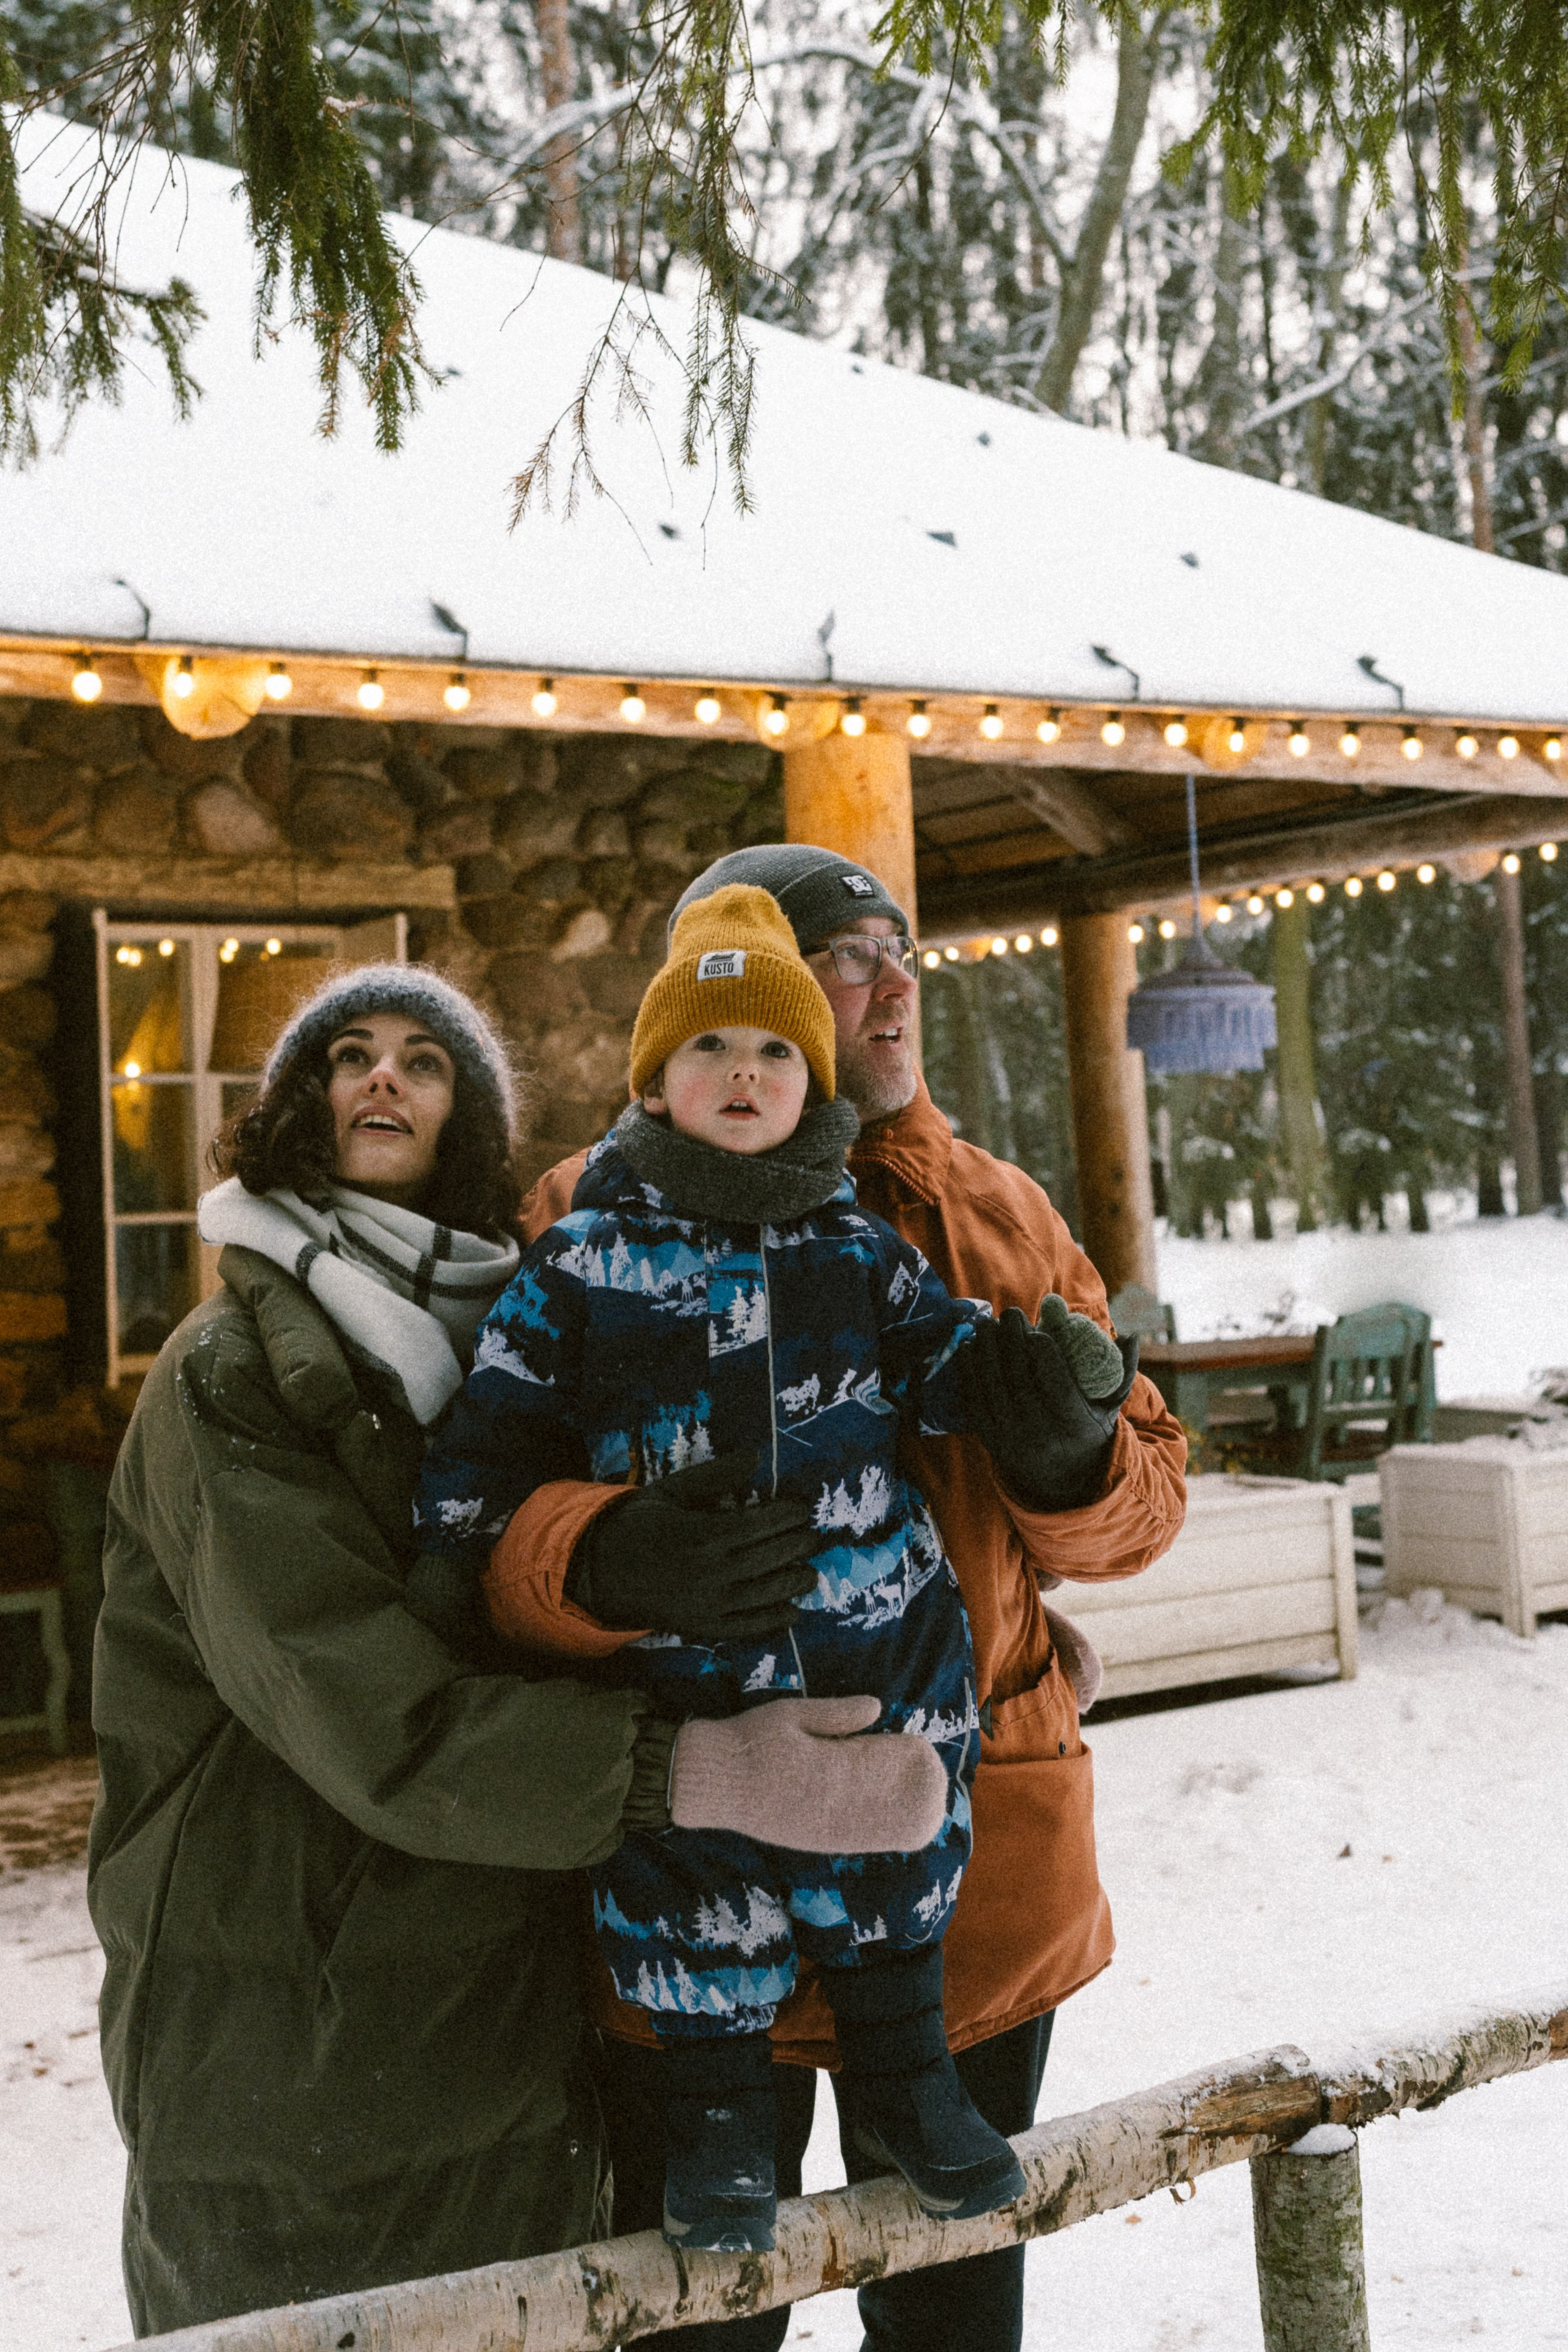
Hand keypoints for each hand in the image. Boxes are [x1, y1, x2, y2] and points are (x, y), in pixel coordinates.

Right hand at [570, 1450, 819, 1642]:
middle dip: (797, 1546)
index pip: (759, 1525)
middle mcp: (709, 1571)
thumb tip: (755, 1455)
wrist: (597, 1570)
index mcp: (702, 1534)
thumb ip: (715, 1475)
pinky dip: (772, 1621)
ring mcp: (706, 1604)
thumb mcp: (672, 1491)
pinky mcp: (701, 1626)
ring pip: (763, 1594)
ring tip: (810, 1573)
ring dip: (793, 1583)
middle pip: (768, 1558)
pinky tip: (792, 1612)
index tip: (801, 1511)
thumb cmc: (637, 1524)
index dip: (787, 1517)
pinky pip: (745, 1627)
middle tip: (813, 1538)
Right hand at [671, 1695, 948, 1853]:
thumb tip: (877, 1708)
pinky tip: (899, 1824)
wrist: (710, 1782)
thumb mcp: (792, 1713)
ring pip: (882, 1830)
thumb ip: (836, 1714)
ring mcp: (824, 1830)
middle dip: (917, 1789)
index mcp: (827, 1769)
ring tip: (923, 1799)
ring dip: (907, 1814)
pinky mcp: (816, 1842)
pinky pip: (861, 1841)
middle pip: (893, 1805)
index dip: (909, 1758)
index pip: (885, 1767)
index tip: (917, 1744)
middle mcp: (831, 1806)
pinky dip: (886, 1832)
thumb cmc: (750, 1740)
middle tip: (927, 1770)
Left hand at [957, 1306, 1137, 1512]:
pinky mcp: (988, 1438)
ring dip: (987, 1351)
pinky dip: (968, 1372)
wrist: (1061, 1473)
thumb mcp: (1108, 1405)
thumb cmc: (1087, 1424)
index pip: (1058, 1389)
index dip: (1047, 1359)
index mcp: (1075, 1426)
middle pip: (1020, 1383)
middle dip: (1012, 1343)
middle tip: (1010, 1314)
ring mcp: (1010, 1438)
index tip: (1039, 1332)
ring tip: (988, 1324)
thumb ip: (1121, 1371)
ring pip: (993, 1388)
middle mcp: (1041, 1436)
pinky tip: (970, 1347)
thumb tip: (1131, 1337)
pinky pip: (972, 1401)